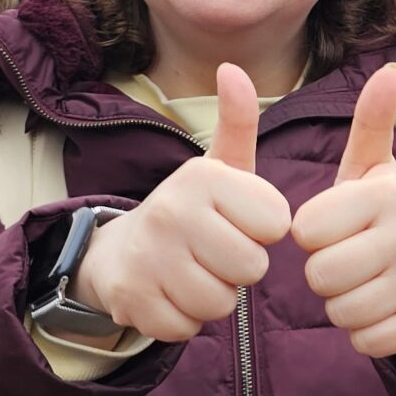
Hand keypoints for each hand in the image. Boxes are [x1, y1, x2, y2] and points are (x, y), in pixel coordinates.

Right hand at [77, 65, 290, 342]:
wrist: (119, 252)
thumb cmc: (194, 210)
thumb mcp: (221, 166)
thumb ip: (238, 123)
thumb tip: (232, 67)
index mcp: (203, 177)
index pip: (276, 225)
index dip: (264, 230)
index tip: (239, 221)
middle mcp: (171, 210)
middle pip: (251, 268)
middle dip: (241, 268)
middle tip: (215, 251)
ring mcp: (147, 256)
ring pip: (221, 303)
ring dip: (214, 297)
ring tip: (193, 272)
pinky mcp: (131, 300)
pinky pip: (188, 328)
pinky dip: (184, 320)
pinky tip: (171, 294)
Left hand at [292, 64, 395, 368]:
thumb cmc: (387, 219)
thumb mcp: (374, 171)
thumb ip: (372, 123)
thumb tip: (390, 68)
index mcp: (387, 193)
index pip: (305, 230)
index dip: (311, 234)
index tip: (335, 228)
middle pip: (320, 275)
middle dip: (324, 274)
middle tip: (349, 260)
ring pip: (339, 311)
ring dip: (342, 304)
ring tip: (364, 284)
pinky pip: (363, 340)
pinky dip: (364, 332)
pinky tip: (380, 309)